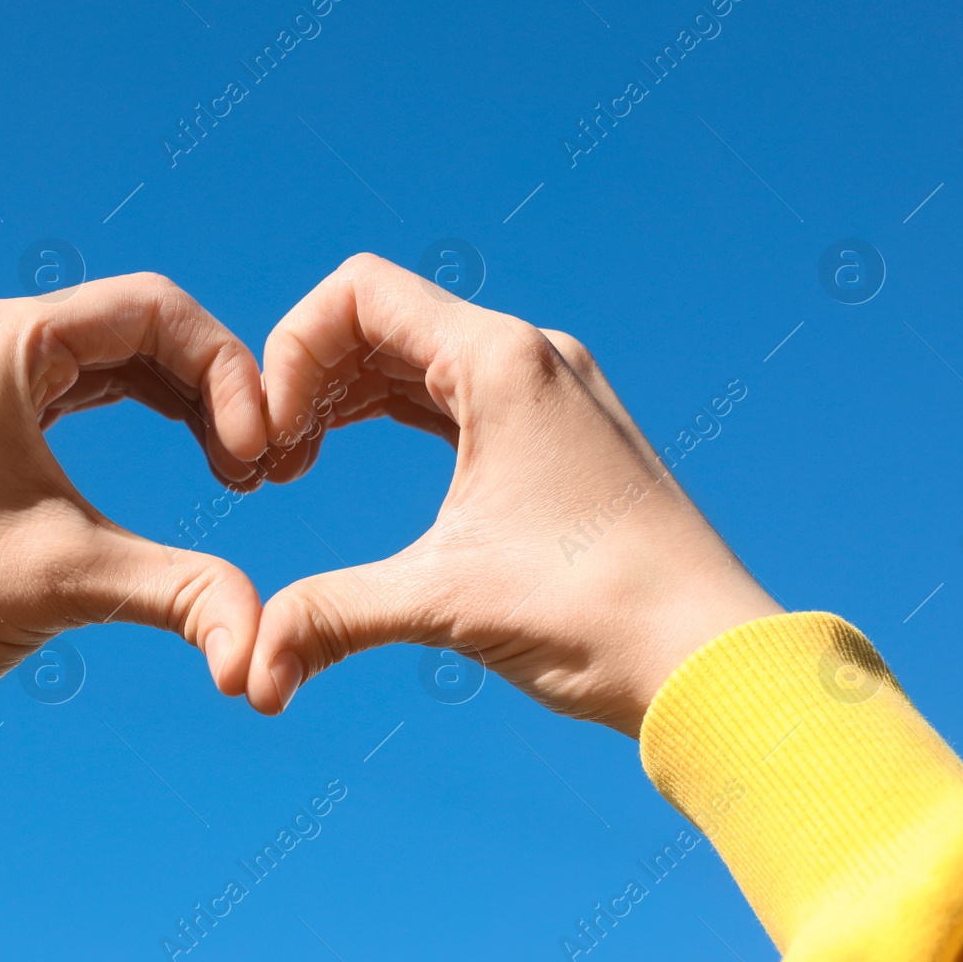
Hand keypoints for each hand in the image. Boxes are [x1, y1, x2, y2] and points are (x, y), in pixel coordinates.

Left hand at [0, 274, 266, 742]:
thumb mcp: (65, 580)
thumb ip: (182, 593)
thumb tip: (263, 649)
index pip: (154, 309)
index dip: (229, 375)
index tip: (257, 461)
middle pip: (139, 327)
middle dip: (213, 391)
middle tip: (256, 472)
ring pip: (113, 360)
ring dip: (182, 405)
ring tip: (231, 473)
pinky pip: (79, 391)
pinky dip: (140, 417)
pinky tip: (184, 459)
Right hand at [235, 254, 780, 734]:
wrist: (713, 660)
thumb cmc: (597, 613)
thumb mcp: (446, 601)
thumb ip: (332, 614)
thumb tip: (249, 668)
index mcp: (504, 361)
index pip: (359, 293)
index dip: (290, 350)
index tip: (274, 437)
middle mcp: (531, 356)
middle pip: (382, 319)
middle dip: (310, 379)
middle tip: (272, 462)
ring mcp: (550, 393)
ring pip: (417, 357)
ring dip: (346, 399)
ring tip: (298, 465)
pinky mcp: (558, 435)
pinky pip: (453, 396)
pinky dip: (393, 416)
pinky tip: (353, 457)